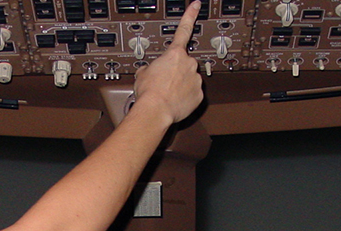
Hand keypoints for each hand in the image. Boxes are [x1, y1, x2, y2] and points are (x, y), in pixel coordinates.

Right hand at [133, 0, 203, 123]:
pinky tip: (174, 102)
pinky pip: (192, 94)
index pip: (183, 30)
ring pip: (189, 79)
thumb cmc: (148, 92)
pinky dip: (185, 98)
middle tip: (164, 82)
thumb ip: (149, 68)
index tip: (196, 5)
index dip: (190, 15)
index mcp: (174, 54)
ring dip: (180, 85)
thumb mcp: (141, 74)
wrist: (155, 110)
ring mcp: (195, 79)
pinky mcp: (199, 95)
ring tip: (167, 95)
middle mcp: (188, 64)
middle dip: (176, 71)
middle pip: (184, 64)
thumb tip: (148, 71)